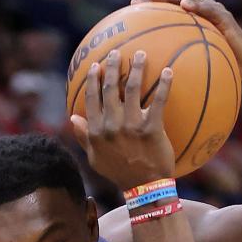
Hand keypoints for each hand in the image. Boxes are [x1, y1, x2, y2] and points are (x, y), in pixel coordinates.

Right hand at [71, 49, 174, 190]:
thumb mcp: (95, 158)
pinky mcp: (152, 128)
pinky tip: (168, 71)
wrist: (144, 188)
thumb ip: (84, 137)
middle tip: (116, 53)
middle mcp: (111, 125)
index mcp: (97, 131)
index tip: (95, 65)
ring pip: (132, 88)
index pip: (92, 98)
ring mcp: (131, 125)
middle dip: (111, 66)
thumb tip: (73, 117)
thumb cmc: (119, 173)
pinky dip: (164, 84)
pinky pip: (158, 100)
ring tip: (140, 54)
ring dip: (135, 68)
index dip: (93, 79)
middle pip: (110, 88)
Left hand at [132, 0, 241, 84]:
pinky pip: (209, 10)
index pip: (167, 15)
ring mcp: (215, 14)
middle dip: (155, 0)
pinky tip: (184, 6)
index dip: (149, 12)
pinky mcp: (226, 19)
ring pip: (189, 0)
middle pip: (174, 3)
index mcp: (193, 25)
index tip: (128, 14)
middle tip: (135, 3)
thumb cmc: (220, 76)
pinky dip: (197, 6)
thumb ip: (177, 69)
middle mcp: (202, 16)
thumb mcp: (194, 73)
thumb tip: (151, 84)